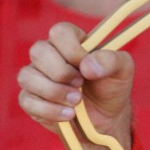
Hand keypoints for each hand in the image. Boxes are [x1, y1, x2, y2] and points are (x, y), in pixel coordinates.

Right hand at [17, 22, 134, 149]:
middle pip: (38, 51)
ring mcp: (37, 76)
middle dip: (61, 72)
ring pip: (27, 76)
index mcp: (71, 41)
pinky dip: (49, 110)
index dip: (72, 50)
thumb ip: (111, 60)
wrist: (105, 118)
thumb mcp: (123, 70)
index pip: (59, 32)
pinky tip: (68, 115)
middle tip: (80, 85)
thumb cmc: (112, 87)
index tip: (87, 67)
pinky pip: (27, 101)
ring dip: (54, 92)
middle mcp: (50, 54)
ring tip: (76, 102)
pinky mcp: (30, 99)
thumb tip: (87, 66)